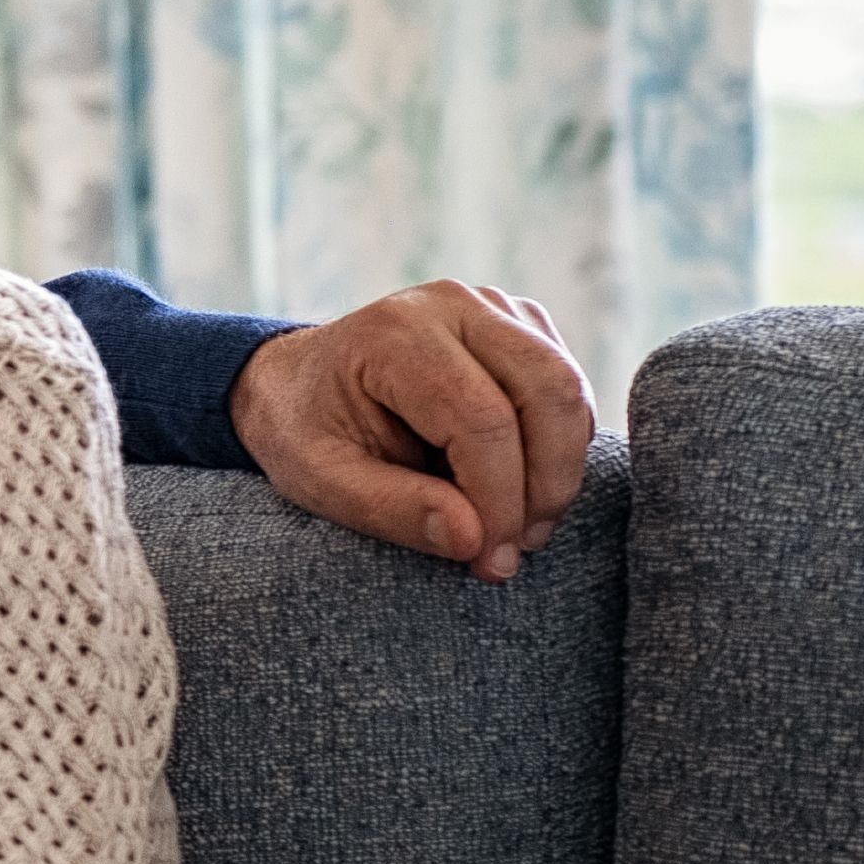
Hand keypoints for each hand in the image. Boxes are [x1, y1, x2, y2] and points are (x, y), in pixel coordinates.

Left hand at [232, 282, 594, 581]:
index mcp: (395, 334)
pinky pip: (569, 388)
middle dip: (546, 483)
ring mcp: (493, 307)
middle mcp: (452, 304)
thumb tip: (474, 539)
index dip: (500, 499)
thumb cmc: (302, 429)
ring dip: (559, 468)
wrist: (294, 382)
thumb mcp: (319, 480)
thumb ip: (391, 509)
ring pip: (570, 389)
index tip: (491, 558)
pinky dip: (558, 445)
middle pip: (548, 392)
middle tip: (516, 547)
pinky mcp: (520, 324)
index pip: (483, 420)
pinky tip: (517, 484)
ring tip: (517, 527)